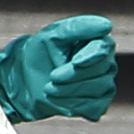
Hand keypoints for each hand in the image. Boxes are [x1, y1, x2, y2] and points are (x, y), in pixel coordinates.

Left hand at [0, 14, 116, 122]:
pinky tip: (58, 99)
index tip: (75, 63)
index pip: (103, 49)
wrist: (27, 82)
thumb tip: (106, 26)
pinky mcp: (99, 103)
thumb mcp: (53, 35)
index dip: (89, 58)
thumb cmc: (40, 54)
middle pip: (100, 71)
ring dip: (68, 91)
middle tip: (52, 77)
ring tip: (49, 89)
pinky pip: (92, 107)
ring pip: (96, 90)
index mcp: (97, 41)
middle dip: (73, 76)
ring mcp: (104, 84)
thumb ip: (78, 28)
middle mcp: (105, 62)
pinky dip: (72, 105)